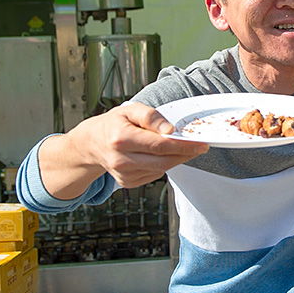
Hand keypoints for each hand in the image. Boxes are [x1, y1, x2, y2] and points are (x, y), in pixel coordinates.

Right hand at [40, 102, 208, 197]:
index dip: (183, 145)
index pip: (160, 145)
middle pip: (163, 161)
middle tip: (199, 147)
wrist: (92, 144)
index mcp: (121, 138)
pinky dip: (162, 164)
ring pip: (161, 169)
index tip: (201, 144)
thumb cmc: (115, 124)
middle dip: (185, 154)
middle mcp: (121, 159)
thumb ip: (150, 116)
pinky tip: (157, 155)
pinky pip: (154, 174)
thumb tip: (170, 130)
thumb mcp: (130, 110)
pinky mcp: (128, 182)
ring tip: (179, 147)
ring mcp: (124, 174)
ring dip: (176, 159)